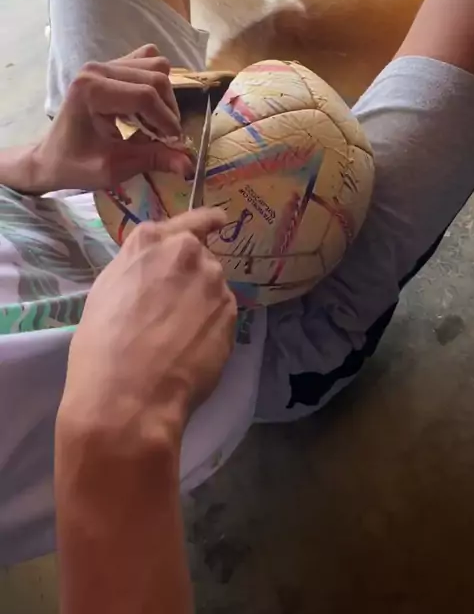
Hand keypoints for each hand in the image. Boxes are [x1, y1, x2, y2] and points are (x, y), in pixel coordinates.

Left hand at [34, 45, 193, 191]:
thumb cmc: (75, 165)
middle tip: (166, 137)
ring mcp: (103, 63)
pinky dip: (155, 83)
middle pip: (155, 77)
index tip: (174, 143)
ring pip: (156, 66)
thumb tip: (188, 165)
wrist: (50, 157)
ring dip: (164, 97)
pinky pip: (146, 61)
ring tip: (156, 123)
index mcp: (91, 90)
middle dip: (168, 110)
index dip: (166, 120)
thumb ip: (151, 160)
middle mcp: (97, 69)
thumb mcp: (112, 168)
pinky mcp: (110, 65)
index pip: (145, 95)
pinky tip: (147, 106)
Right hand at [57, 208, 236, 450]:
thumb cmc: (102, 345)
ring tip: (178, 336)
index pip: (192, 218)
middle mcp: (188, 252)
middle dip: (191, 276)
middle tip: (171, 309)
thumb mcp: (108, 290)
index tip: (218, 221)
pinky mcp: (231, 314)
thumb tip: (156, 271)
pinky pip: (222, 312)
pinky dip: (211, 325)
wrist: (129, 395)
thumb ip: (140, 267)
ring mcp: (214, 282)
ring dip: (202, 301)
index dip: (206, 221)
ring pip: (212, 285)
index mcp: (151, 240)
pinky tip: (191, 349)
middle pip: (200, 256)